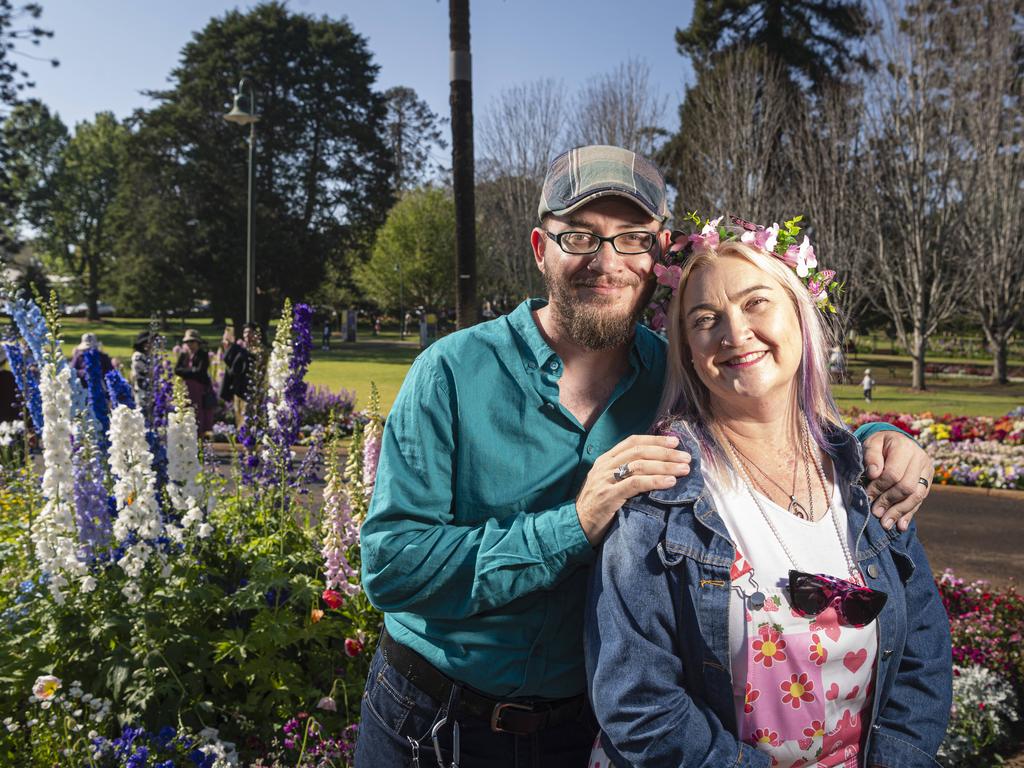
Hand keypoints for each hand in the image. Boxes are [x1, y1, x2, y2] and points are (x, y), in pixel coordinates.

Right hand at [576, 435, 690, 544]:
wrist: (576, 527)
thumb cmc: (597, 507)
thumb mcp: (608, 484)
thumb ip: (624, 474)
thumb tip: (655, 467)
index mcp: (605, 460)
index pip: (632, 442)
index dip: (654, 440)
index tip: (675, 442)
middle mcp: (604, 466)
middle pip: (639, 451)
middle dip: (665, 452)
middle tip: (686, 457)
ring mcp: (605, 480)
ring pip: (639, 465)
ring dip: (665, 465)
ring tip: (683, 469)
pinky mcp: (608, 496)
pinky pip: (635, 484)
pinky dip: (654, 480)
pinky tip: (669, 482)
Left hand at [863, 431, 933, 530]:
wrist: (896, 441)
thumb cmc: (880, 444)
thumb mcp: (871, 443)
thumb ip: (871, 456)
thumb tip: (874, 474)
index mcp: (904, 447)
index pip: (893, 473)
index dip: (879, 487)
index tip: (867, 496)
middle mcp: (920, 458)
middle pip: (907, 487)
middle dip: (889, 501)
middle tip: (875, 512)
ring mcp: (927, 470)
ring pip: (916, 496)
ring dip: (900, 511)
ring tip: (885, 523)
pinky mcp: (928, 481)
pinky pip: (920, 500)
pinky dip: (909, 513)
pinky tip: (901, 525)